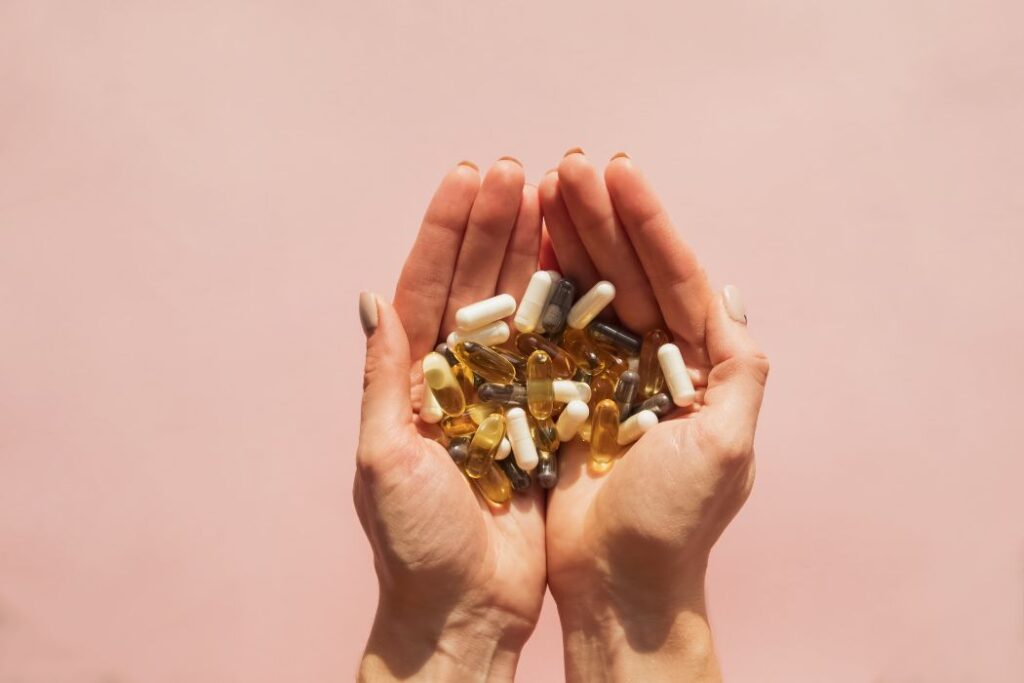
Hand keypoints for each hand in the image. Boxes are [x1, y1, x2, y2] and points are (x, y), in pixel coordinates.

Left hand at [355, 158, 546, 680]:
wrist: (467, 608)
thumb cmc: (416, 544)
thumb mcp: (386, 460)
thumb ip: (384, 381)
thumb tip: (372, 300)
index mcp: (414, 379)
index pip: (427, 287)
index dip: (444, 231)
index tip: (467, 177)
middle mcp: (456, 377)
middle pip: (474, 283)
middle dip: (491, 225)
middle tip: (514, 169)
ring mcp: (502, 393)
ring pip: (517, 307)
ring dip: (529, 251)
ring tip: (548, 196)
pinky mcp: (542, 417)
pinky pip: (557, 351)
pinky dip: (566, 306)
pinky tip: (581, 263)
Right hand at [540, 151, 768, 681]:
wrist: (616, 584)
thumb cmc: (672, 522)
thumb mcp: (725, 447)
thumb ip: (740, 373)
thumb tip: (733, 304)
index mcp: (700, 366)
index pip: (679, 278)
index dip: (650, 224)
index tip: (620, 174)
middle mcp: (656, 361)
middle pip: (633, 272)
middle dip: (604, 217)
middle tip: (571, 164)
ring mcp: (608, 373)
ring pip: (592, 289)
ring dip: (571, 237)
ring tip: (544, 185)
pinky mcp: (565, 391)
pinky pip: (553, 326)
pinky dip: (542, 284)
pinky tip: (525, 243)